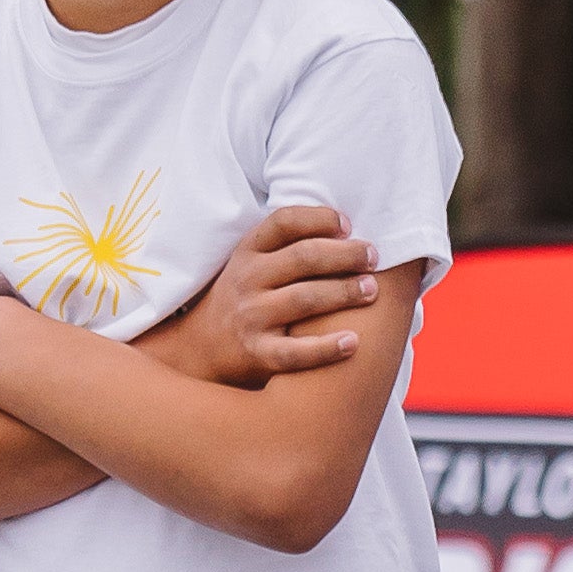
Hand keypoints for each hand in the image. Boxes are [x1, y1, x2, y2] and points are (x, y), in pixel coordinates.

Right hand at [139, 202, 380, 389]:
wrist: (199, 349)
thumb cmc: (244, 299)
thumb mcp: (251, 263)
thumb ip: (287, 247)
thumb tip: (349, 229)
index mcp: (248, 251)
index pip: (285, 222)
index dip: (320, 218)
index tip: (347, 224)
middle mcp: (247, 279)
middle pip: (303, 257)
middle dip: (345, 255)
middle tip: (373, 259)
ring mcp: (251, 316)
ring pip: (305, 299)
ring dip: (344, 292)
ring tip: (371, 291)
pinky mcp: (256, 353)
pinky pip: (295, 352)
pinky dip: (326, 349)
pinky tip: (353, 343)